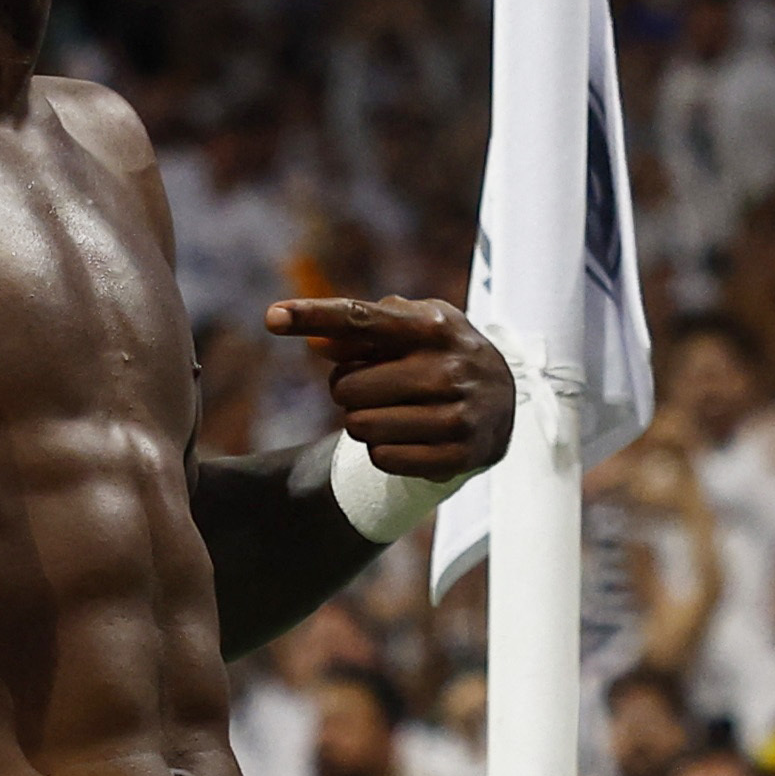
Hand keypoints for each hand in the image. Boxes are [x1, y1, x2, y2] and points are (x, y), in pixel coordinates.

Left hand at [266, 295, 513, 479]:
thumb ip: (359, 331)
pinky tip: (406, 438)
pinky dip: (382, 451)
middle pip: (347, 386)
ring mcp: (457, 413)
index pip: (360, 318)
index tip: (272, 316)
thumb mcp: (408, 328)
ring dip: (363, 422)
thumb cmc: (437, 354)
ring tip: (392, 412)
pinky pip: (383, 459)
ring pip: (361, 426)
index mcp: (430, 325)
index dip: (313, 316)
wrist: (502, 399)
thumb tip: (317, 344)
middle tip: (376, 387)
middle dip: (348, 389)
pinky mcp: (460, 454)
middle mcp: (448, 366)